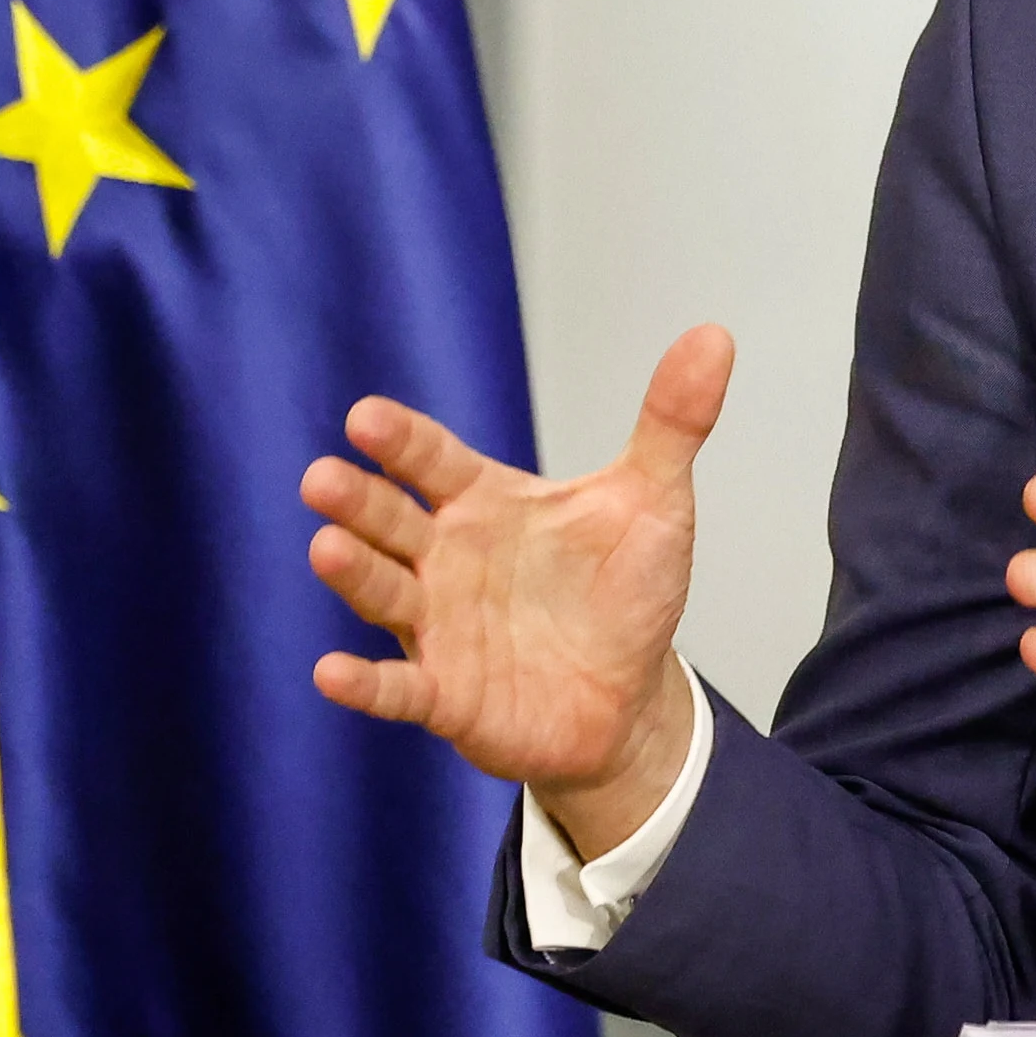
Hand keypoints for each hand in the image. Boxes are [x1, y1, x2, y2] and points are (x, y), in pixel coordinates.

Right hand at [304, 326, 728, 856]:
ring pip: (383, 594)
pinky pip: (398, 688)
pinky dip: (366, 684)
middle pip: (390, 522)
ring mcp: (439, 627)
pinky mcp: (445, 695)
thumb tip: (714, 337)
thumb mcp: (653, 503)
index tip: (365, 418)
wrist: (629, 699)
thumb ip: (671, 423)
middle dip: (356, 501)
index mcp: (485, 503)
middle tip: (321, 478)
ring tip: (325, 549)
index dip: (400, 441)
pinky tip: (331, 672)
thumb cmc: (623, 593)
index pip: (433, 461)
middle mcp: (446, 560)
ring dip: (353, 574)